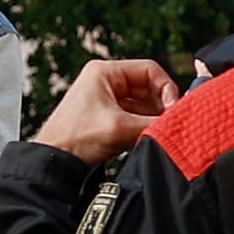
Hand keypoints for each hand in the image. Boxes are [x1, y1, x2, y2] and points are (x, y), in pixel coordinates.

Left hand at [36, 59, 180, 166]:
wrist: (54, 163)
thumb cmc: (75, 139)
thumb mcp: (121, 128)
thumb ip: (154, 123)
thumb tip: (179, 122)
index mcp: (104, 72)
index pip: (150, 70)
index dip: (167, 88)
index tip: (174, 109)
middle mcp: (106, 82)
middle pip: (149, 88)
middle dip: (161, 106)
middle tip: (171, 123)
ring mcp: (106, 100)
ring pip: (143, 105)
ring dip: (153, 119)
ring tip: (158, 133)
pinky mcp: (107, 118)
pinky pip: (135, 118)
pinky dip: (143, 127)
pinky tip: (146, 139)